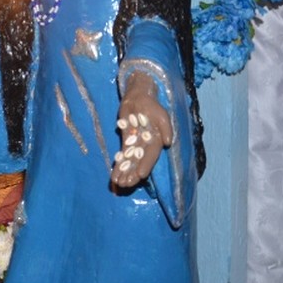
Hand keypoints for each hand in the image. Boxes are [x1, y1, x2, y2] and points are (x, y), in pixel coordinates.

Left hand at [110, 72, 171, 187]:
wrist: (138, 98)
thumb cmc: (152, 106)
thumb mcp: (161, 115)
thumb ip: (166, 128)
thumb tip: (168, 143)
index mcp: (156, 141)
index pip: (151, 155)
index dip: (146, 165)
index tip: (140, 175)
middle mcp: (146, 145)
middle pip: (139, 162)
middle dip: (133, 174)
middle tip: (126, 185)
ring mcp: (135, 144)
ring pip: (130, 162)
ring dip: (125, 173)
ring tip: (118, 184)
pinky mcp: (126, 141)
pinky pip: (122, 156)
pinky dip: (119, 165)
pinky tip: (114, 176)